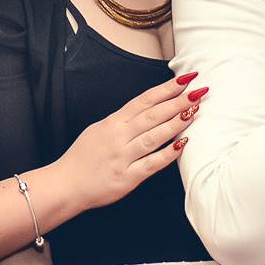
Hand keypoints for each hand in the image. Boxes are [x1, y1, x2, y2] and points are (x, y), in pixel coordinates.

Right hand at [53, 75, 203, 212]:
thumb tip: (145, 110)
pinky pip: (151, 164)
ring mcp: (123, 157)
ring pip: (154, 136)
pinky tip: (183, 145)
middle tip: (198, 91)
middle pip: (152, 114)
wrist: (65, 185)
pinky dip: (167, 154)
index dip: (165, 89)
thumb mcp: (98, 130)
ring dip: (176, 123)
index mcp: (113, 123)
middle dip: (177, 101)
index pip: (143, 100)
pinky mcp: (127, 178)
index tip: (184, 79)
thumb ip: (122, 121)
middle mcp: (119, 136)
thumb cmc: (82, 158)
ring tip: (194, 111)